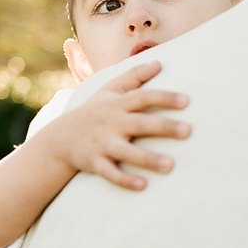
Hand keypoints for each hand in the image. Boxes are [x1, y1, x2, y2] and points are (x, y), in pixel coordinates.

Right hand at [44, 61, 189, 190]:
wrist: (60, 138)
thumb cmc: (93, 112)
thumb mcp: (108, 91)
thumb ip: (133, 77)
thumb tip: (158, 63)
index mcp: (117, 105)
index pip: (142, 97)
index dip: (163, 98)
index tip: (186, 101)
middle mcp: (111, 123)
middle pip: (140, 123)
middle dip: (163, 126)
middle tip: (188, 130)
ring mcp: (102, 144)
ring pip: (126, 151)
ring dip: (147, 158)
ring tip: (169, 165)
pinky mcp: (95, 162)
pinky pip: (111, 172)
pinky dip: (125, 179)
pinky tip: (143, 185)